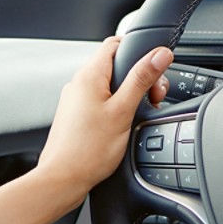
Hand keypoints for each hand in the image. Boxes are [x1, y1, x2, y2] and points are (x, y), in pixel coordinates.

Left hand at [35, 37, 173, 201]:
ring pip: (109, 86)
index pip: (116, 44)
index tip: (155, 68)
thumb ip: (142, 79)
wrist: (63, 180)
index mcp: (89, 75)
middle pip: (116, 66)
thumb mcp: (123, 111)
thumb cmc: (88, 150)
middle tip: (152, 99)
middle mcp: (79, 84)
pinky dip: (116, 107)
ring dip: (129, 95)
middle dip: (139, 78)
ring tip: (138, 114)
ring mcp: (76, 100)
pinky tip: (123, 125)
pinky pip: (101, 102)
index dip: (139, 51)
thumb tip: (159, 54)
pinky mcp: (76, 116)